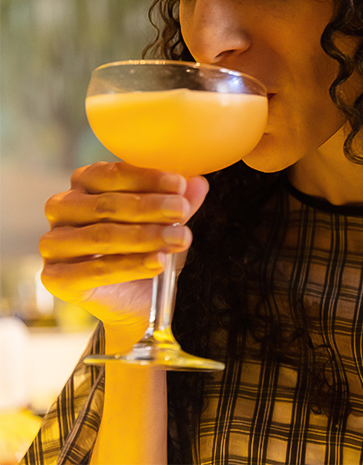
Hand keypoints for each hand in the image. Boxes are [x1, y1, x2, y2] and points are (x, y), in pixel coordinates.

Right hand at [39, 162, 207, 343]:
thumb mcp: (168, 222)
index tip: (180, 184)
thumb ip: (179, 201)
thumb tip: (198, 182)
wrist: (137, 300)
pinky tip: (159, 262)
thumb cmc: (148, 249)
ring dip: (145, 237)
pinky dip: (131, 265)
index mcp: (85, 183)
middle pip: (106, 204)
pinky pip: (95, 269)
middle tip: (183, 211)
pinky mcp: (55, 277)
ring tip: (180, 239)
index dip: (147, 178)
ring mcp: (53, 243)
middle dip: (150, 207)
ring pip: (102, 236)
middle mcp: (62, 208)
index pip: (112, 173)